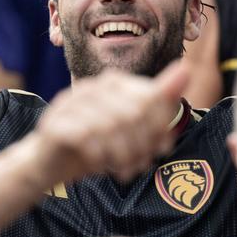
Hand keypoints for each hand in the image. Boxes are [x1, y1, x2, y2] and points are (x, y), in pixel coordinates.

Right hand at [31, 62, 187, 184]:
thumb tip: (186, 68)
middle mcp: (91, 87)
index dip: (160, 128)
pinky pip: (86, 137)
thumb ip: (158, 100)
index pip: (150, 98)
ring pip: (110, 125)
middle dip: (142, 144)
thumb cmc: (96, 143)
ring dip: (122, 154)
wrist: (49, 163)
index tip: (158, 150)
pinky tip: (100, 164)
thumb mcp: (132, 126)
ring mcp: (69, 104)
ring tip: (122, 168)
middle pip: (133, 112)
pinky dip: (99, 156)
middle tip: (139, 165)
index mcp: (112, 82)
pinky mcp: (54, 124)